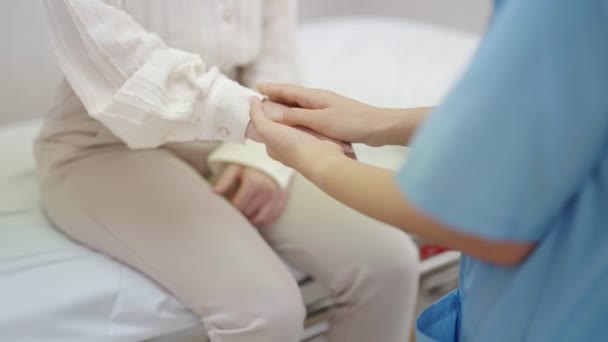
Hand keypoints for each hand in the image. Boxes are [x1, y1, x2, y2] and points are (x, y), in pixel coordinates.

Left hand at [214, 163, 288, 226]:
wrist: (275, 153)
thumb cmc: (252, 161)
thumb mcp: (236, 166)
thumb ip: (225, 179)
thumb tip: (215, 192)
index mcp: (254, 183)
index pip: (237, 206)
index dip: (229, 208)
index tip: (225, 205)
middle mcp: (267, 191)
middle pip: (248, 214)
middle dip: (239, 213)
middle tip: (234, 207)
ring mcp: (277, 197)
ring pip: (259, 219)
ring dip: (250, 218)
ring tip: (244, 210)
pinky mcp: (283, 200)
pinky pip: (271, 218)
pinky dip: (262, 219)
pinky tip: (255, 212)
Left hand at [249, 98, 345, 174]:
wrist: (319, 157)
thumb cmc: (291, 146)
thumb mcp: (265, 129)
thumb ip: (257, 115)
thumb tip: (252, 99)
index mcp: (273, 148)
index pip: (266, 128)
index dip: (266, 113)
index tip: (269, 98)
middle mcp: (287, 147)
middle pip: (283, 125)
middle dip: (284, 113)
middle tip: (286, 97)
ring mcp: (303, 144)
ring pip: (298, 125)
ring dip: (299, 114)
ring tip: (299, 98)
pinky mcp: (316, 140)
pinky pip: (311, 126)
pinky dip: (311, 117)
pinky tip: (312, 107)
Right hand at [257, 83, 386, 145]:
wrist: (378, 127)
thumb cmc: (351, 122)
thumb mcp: (320, 120)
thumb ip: (297, 116)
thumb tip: (274, 112)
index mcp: (314, 96)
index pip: (288, 90)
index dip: (272, 89)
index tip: (257, 86)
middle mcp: (319, 99)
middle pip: (292, 95)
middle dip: (276, 95)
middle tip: (259, 96)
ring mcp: (326, 107)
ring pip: (300, 104)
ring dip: (285, 105)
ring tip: (272, 108)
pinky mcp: (332, 116)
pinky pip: (308, 113)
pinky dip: (297, 114)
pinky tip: (296, 121)